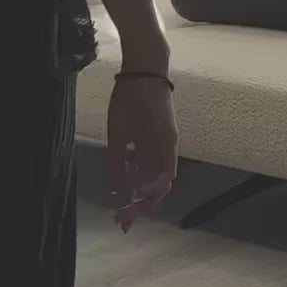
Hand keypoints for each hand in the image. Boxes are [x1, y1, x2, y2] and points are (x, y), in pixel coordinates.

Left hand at [108, 75, 178, 230]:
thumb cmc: (130, 99)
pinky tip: (126, 173)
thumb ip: (117, 163)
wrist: (146, 69)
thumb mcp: (117, 133)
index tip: (125, 215)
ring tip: (122, 200)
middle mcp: (169, 148)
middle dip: (143, 202)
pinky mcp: (161, 133)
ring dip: (142, 188)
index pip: (159, 188)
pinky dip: (142, 171)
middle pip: (160, 185)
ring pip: (157, 174)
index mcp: (163, 149)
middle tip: (123, 216)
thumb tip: (118, 192)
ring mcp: (167, 141)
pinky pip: (154, 160)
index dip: (144, 204)